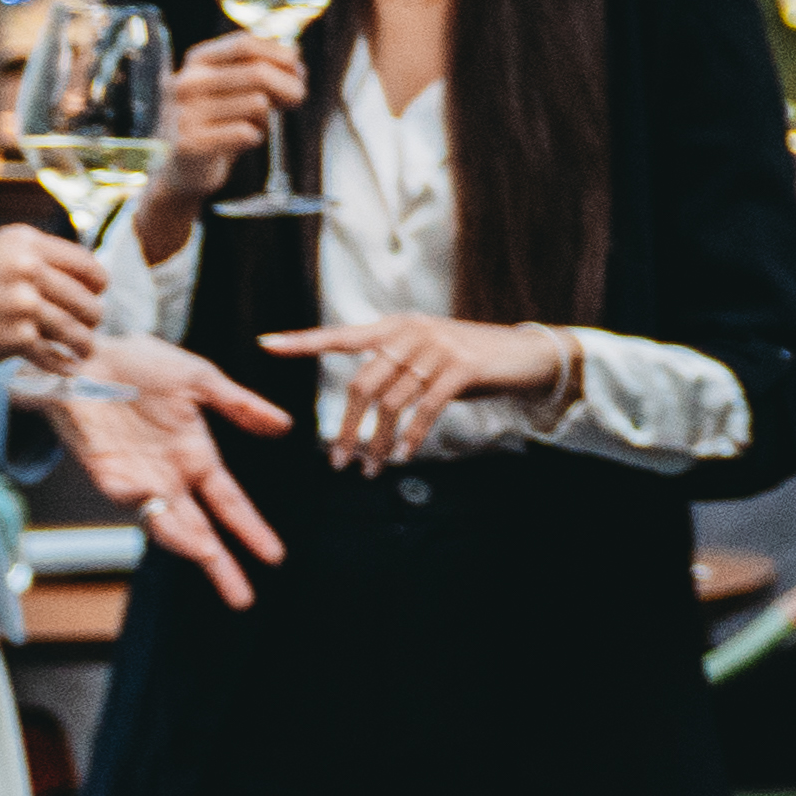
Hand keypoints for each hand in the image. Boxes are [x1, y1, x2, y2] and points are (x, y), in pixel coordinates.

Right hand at [0, 226, 107, 373]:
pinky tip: (64, 366)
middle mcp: (28, 268)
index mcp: (25, 242)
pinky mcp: (14, 337)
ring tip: (81, 350)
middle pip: (88, 301)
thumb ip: (32, 259)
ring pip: (77, 330)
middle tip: (85, 328)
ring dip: (84, 345)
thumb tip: (75, 279)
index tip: (95, 295)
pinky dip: (62, 363)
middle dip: (91, 318)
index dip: (97, 285)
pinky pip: (53, 355)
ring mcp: (23, 303)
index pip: (87, 265)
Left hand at [35, 335, 295, 604]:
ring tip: (207, 559)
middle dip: (221, 564)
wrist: (84, 352)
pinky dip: (149, 511)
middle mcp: (169, 476)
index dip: (251, 530)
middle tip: (242, 598)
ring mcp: (137, 477)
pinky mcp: (105, 471)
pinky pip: (131, 499)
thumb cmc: (139, 363)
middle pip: (201, 530)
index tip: (274, 557)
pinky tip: (165, 515)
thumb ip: (240, 405)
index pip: (229, 503)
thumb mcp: (200, 379)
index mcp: (196, 456)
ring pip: (167, 523)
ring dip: (186, 543)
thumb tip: (286, 427)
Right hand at [141, 22, 297, 228]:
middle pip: (257, 72)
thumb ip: (259, 68)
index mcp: (197, 61)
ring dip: (267, 117)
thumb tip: (296, 55)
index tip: (299, 70)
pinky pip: (246, 132)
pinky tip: (243, 141)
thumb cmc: (217, 120)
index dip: (280, 55)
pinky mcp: (190, 144)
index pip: (246, 44)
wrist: (181, 167)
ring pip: (257, 104)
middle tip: (298, 98)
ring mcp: (185, 113)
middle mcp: (186, 82)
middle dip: (289, 85)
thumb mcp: (233, 87)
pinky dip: (255, 137)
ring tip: (254, 125)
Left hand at [267, 311, 562, 472]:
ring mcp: (437, 348)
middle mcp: (411, 332)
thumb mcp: (428, 354)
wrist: (528, 354)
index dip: (303, 341)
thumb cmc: (472, 359)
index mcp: (396, 326)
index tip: (267, 345)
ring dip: (378, 442)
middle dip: (345, 427)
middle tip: (337, 460)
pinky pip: (424, 409)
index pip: (341, 334)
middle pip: (362, 384)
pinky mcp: (461, 367)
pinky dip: (412, 436)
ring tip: (371, 469)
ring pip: (391, 403)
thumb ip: (395, 365)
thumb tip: (361, 399)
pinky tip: (406, 455)